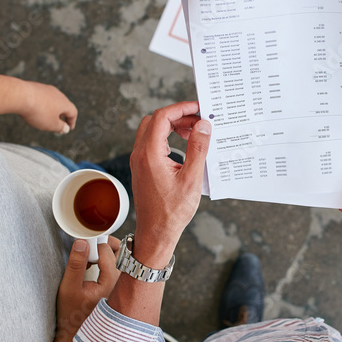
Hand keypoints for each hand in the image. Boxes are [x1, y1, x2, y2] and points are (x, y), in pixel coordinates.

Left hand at [20, 81, 77, 133]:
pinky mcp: (35, 86)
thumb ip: (60, 128)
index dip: (72, 122)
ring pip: (52, 100)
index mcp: (64, 102)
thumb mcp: (51, 125)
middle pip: (63, 105)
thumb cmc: (37, 111)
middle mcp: (57, 93)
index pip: (73, 112)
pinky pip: (42, 97)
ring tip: (44, 118)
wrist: (20, 96)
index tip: (68, 128)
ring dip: (50, 109)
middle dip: (61, 115)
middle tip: (57, 124)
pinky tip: (34, 110)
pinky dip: (41, 104)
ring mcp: (46, 89)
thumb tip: (65, 128)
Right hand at [56, 237, 121, 340]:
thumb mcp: (69, 287)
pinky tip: (95, 265)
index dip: (93, 244)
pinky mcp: (118, 288)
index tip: (82, 245)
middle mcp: (121, 283)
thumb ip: (75, 264)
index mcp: (110, 282)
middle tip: (91, 244)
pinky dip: (109, 260)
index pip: (107, 251)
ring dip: (109, 251)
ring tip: (92, 255)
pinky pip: (119, 267)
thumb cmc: (71, 313)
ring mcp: (122, 286)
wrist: (76, 332)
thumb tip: (82, 242)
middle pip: (121, 251)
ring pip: (122, 258)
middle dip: (106, 243)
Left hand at [129, 101, 210, 265]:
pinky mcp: (142, 167)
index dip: (181, 108)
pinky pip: (152, 143)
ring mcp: (139, 161)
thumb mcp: (191, 179)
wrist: (156, 232)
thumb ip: (198, 149)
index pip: (162, 117)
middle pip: (155, 120)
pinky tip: (184, 148)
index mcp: (150, 154)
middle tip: (198, 122)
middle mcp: (140, 154)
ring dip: (171, 127)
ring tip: (193, 134)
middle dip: (177, 116)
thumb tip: (203, 126)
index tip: (198, 108)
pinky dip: (167, 138)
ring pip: (152, 130)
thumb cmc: (172, 211)